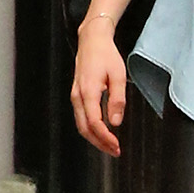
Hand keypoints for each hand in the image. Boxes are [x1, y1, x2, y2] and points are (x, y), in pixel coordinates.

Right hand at [70, 16, 126, 156]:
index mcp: (88, 92)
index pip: (94, 123)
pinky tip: (102, 133)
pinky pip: (81, 118)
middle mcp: (77, 96)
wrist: (91, 41)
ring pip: (81, 125)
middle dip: (99, 143)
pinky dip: (90, 129)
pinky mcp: (76, 95)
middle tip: (115, 151)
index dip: (105, 138)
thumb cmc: (106, 55)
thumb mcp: (118, 75)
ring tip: (110, 146)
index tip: (117, 146)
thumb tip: (115, 122)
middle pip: (85, 129)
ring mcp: (75, 96)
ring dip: (95, 138)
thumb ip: (117, 99)